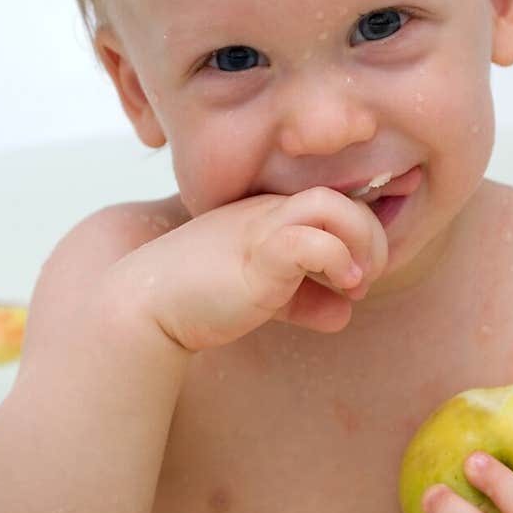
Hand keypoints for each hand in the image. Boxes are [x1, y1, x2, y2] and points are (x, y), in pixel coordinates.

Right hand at [106, 187, 387, 351]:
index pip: (331, 202)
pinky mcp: (256, 254)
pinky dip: (337, 259)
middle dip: (371, 236)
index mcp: (268, 213)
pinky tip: (340, 288)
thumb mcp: (264, 296)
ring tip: (357, 280)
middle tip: (364, 278)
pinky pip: (310, 239)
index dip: (359, 232)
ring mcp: (260, 228)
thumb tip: (343, 314)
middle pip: (341, 197)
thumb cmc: (196, 300)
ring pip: (333, 205)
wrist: (142, 306)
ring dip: (362, 241)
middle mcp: (267, 210)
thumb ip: (302, 300)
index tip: (358, 274)